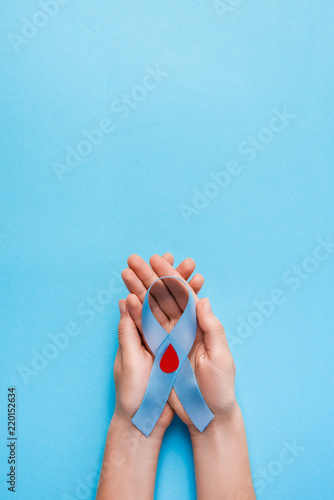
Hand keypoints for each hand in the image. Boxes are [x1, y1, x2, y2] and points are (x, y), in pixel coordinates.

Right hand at [121, 253, 236, 432]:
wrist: (207, 414)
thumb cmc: (220, 388)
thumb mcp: (220, 358)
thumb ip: (212, 329)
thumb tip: (204, 301)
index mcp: (199, 325)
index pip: (182, 295)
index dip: (169, 276)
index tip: (156, 260)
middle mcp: (183, 328)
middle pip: (163, 297)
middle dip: (148, 277)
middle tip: (133, 260)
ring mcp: (170, 339)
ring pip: (151, 310)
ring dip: (138, 290)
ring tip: (124, 273)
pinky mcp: (159, 352)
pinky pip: (145, 330)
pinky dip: (135, 315)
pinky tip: (125, 300)